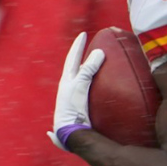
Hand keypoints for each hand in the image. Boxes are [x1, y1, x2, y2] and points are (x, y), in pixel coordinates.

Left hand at [48, 32, 104, 150]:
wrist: (69, 131)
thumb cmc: (72, 107)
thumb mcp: (80, 85)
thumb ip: (88, 69)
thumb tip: (100, 52)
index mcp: (66, 81)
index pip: (72, 58)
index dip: (78, 46)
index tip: (83, 34)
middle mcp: (67, 88)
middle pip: (73, 68)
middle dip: (79, 57)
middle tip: (86, 45)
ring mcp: (72, 98)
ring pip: (76, 80)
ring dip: (82, 72)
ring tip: (91, 65)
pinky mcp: (79, 108)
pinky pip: (83, 92)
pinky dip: (87, 86)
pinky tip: (90, 89)